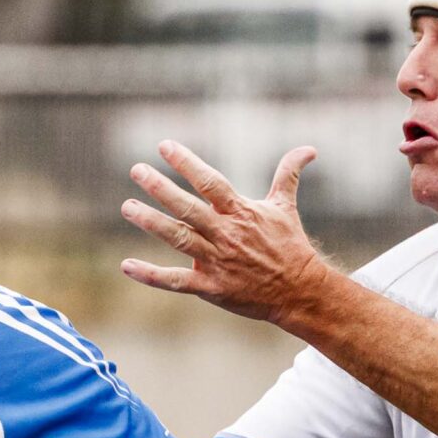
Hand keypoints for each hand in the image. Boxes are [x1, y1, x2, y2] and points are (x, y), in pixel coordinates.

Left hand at [119, 141, 328, 323]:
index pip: (210, 182)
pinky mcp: (212, 287)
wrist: (300, 291)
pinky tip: (127, 266)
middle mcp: (227, 234)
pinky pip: (176, 281)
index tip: (164, 146)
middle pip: (188, 208)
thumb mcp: (286, 207)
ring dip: (151, 222)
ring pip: (178, 239)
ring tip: (128, 207)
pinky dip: (151, 275)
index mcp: (241, 212)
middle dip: (160, 188)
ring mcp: (218, 261)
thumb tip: (309, 149)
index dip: (187, 163)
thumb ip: (288, 174)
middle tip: (136, 170)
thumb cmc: (290, 246)